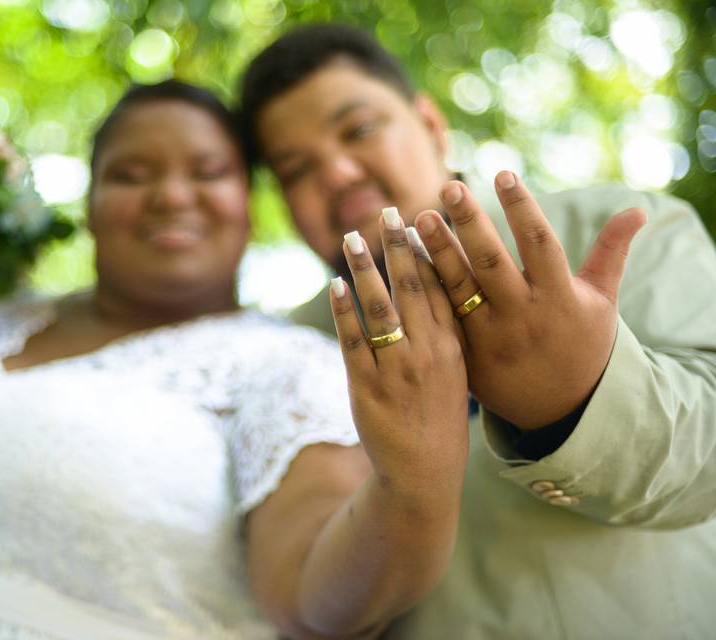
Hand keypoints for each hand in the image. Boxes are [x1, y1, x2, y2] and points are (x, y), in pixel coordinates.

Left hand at [331, 209, 468, 491]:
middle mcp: (428, 354)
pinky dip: (343, 311)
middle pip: (411, 289)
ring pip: (379, 309)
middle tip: (388, 212)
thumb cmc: (440, 420)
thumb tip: (431, 290)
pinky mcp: (366, 388)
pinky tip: (334, 285)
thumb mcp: (456, 374)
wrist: (423, 475)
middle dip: (399, 247)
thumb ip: (444, 334)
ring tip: (352, 238)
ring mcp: (396, 370)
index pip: (440, 289)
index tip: (419, 219)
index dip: (428, 252)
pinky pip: (353, 342)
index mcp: (453, 348)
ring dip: (364, 269)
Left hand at [415, 172, 646, 428]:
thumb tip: (638, 208)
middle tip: (449, 188)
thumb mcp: (601, 301)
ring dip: (438, 252)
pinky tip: (407, 261)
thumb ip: (611, 253)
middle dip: (470, 224)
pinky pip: (442, 317)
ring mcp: (491, 338)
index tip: (503, 173)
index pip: (538, 243)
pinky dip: (426, 289)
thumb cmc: (583, 344)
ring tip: (420, 219)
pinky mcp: (467, 356)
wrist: (562, 410)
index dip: (522, 207)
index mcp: (558, 298)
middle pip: (492, 263)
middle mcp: (522, 316)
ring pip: (460, 289)